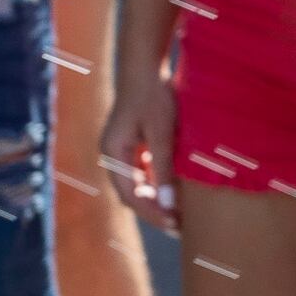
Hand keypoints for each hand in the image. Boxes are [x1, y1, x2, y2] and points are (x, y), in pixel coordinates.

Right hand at [100, 68, 179, 235]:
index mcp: (113, 153)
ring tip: (183, 215)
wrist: (146, 68)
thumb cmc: (154, 97)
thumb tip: (168, 204)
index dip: (152, 213)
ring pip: (139, 184)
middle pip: (133, 193)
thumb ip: (164, 168)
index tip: (175, 226)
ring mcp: (122, 149)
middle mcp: (113, 154)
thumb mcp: (162, 134)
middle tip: (182, 228)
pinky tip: (180, 193)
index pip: (130, 195)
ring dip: (158, 199)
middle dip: (156, 211)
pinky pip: (145, 172)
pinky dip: (160, 184)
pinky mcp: (134, 144)